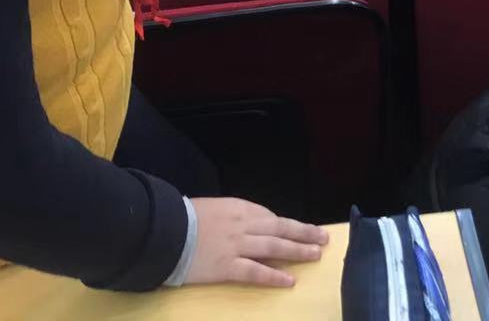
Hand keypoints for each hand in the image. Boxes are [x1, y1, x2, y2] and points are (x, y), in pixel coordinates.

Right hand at [184, 198, 328, 286]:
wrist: (165, 231)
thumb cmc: (184, 217)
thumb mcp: (212, 208)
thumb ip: (232, 216)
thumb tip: (247, 226)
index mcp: (238, 208)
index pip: (269, 216)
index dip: (286, 226)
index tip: (298, 231)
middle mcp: (243, 225)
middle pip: (281, 228)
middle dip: (304, 233)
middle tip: (323, 238)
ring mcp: (237, 246)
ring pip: (275, 247)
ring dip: (297, 251)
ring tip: (315, 255)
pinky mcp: (228, 267)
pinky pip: (256, 272)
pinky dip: (274, 276)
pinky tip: (289, 280)